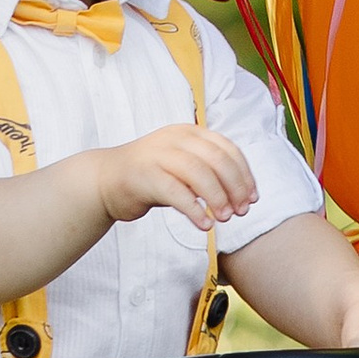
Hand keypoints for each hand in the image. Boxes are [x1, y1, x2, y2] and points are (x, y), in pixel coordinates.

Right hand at [95, 122, 258, 237]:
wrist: (106, 180)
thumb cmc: (151, 176)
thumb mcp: (183, 165)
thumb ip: (208, 171)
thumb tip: (243, 193)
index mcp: (188, 132)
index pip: (227, 149)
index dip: (244, 174)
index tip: (252, 198)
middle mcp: (175, 138)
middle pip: (216, 160)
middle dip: (235, 187)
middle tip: (241, 212)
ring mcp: (158, 154)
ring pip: (198, 173)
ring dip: (217, 198)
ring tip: (225, 219)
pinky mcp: (144, 176)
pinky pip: (176, 192)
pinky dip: (195, 209)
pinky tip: (205, 225)